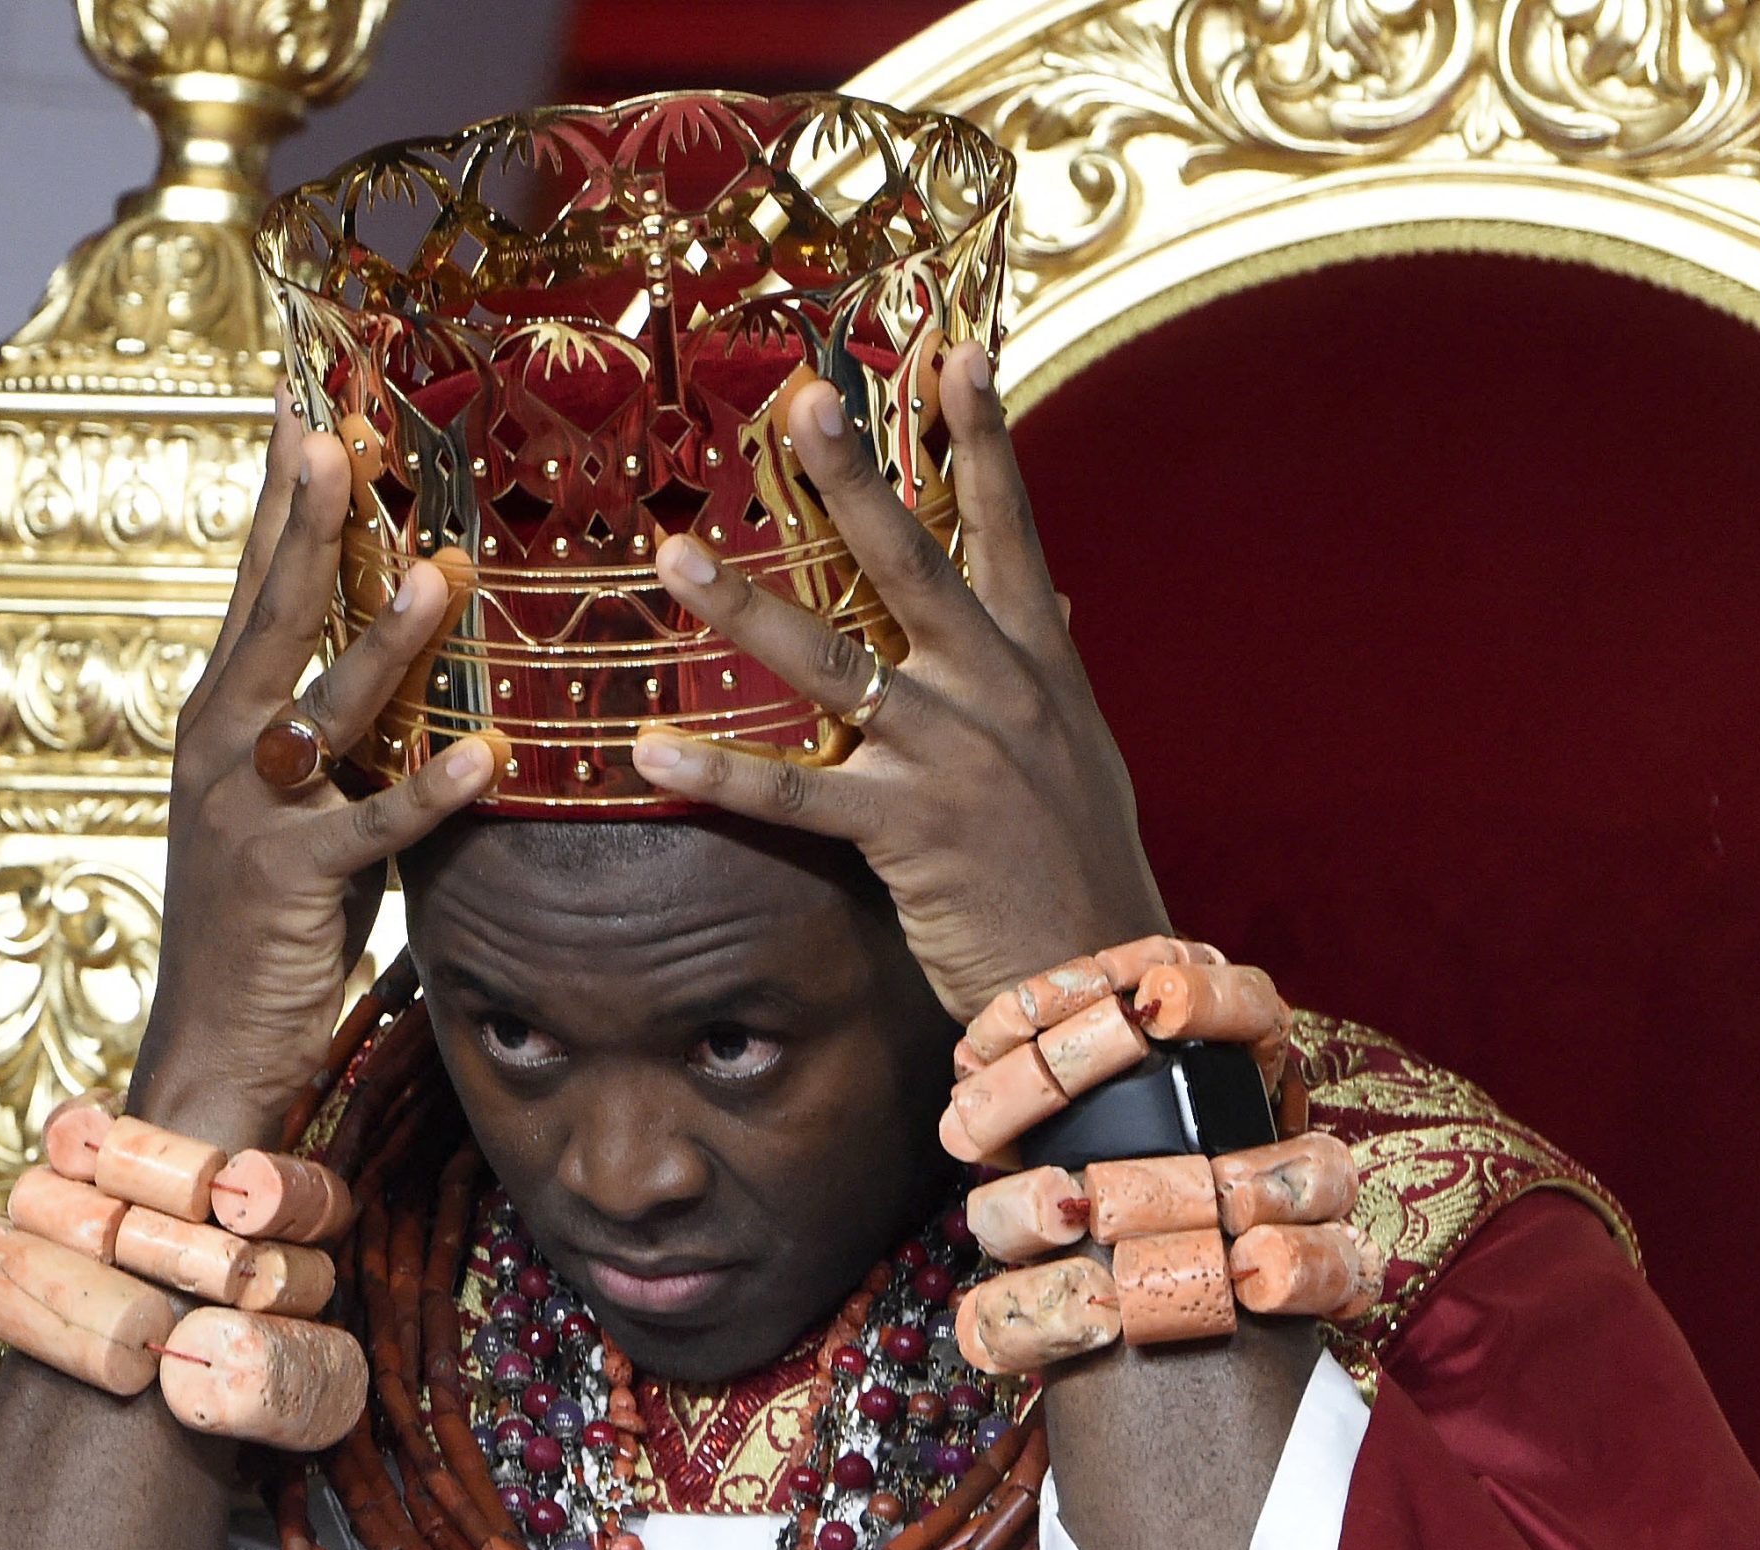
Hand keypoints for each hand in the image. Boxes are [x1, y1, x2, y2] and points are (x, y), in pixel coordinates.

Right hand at [131, 395, 504, 1147]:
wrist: (208, 1042)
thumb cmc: (261, 918)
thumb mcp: (289, 802)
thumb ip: (330, 732)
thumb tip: (399, 660)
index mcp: (219, 717)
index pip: (253, 585)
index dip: (279, 498)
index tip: (305, 408)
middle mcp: (219, 747)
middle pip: (271, 615)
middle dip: (312, 524)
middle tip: (346, 438)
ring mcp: (249, 813)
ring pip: (322, 708)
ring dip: (386, 640)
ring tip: (446, 574)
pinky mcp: (292, 883)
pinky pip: (371, 828)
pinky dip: (429, 792)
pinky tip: (488, 758)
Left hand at [634, 342, 1167, 1020]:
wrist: (1109, 984)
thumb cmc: (1082, 869)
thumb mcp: (1079, 752)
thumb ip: (1047, 670)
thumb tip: (1054, 595)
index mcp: (1041, 664)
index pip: (1008, 530)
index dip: (986, 440)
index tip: (958, 353)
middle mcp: (998, 692)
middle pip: (916, 562)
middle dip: (857, 478)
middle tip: (801, 402)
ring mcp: (952, 757)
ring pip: (834, 662)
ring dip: (744, 607)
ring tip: (672, 556)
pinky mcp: (909, 833)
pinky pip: (796, 795)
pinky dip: (721, 776)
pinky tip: (650, 753)